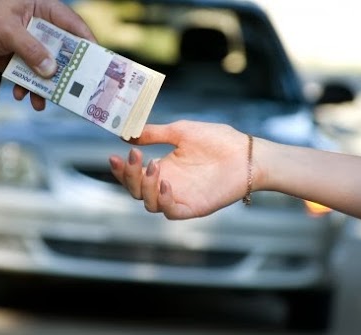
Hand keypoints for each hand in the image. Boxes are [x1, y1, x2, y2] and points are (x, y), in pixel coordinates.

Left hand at [0, 0, 94, 110]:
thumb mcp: (7, 32)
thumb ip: (31, 49)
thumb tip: (51, 71)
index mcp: (42, 9)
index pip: (72, 24)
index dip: (87, 41)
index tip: (97, 60)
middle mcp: (41, 27)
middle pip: (64, 50)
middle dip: (67, 70)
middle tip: (79, 87)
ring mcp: (32, 45)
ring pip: (48, 68)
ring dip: (47, 86)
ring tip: (43, 101)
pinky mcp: (22, 60)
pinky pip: (32, 76)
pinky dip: (29, 88)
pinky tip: (22, 96)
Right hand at [109, 121, 258, 218]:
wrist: (246, 154)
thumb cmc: (218, 140)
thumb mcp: (181, 131)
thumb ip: (154, 133)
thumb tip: (126, 133)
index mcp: (163, 168)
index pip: (133, 175)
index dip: (121, 169)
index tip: (114, 156)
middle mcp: (168, 184)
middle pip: (135, 191)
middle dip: (128, 175)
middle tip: (134, 155)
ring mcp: (180, 197)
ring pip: (148, 203)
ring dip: (145, 186)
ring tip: (154, 165)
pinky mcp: (193, 207)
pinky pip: (170, 212)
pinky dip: (163, 200)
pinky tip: (166, 183)